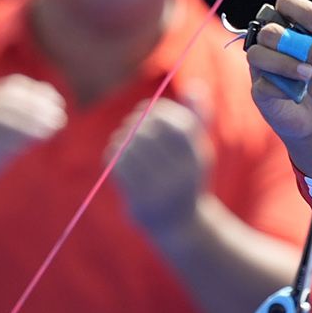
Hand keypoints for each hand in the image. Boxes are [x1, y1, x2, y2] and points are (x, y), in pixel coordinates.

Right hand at [0, 74, 66, 212]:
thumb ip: (21, 128)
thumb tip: (53, 122)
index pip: (10, 87)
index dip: (36, 92)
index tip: (58, 102)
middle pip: (5, 101)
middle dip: (35, 108)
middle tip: (59, 119)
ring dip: (25, 123)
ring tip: (48, 132)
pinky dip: (6, 140)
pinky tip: (24, 146)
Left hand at [107, 96, 210, 237]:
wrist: (180, 226)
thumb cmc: (186, 179)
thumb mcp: (197, 150)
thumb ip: (197, 119)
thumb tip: (195, 86)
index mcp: (198, 159)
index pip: (175, 123)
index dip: (157, 112)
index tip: (147, 113)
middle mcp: (182, 175)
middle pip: (149, 134)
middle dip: (136, 124)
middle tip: (130, 126)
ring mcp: (161, 191)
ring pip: (132, 149)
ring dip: (122, 138)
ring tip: (122, 139)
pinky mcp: (141, 202)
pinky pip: (120, 167)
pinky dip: (113, 154)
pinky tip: (115, 153)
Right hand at [244, 0, 311, 174]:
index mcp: (290, 24)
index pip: (286, 3)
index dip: (305, 12)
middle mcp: (270, 41)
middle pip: (270, 30)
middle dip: (299, 43)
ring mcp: (261, 65)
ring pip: (258, 54)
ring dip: (286, 63)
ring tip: (309, 74)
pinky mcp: (258, 90)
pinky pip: (262, 83)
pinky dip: (282, 87)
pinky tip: (297, 93)